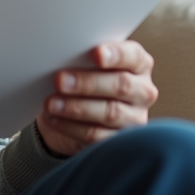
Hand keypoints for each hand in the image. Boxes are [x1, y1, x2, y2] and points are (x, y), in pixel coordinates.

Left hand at [35, 41, 157, 156]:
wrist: (76, 112)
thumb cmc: (83, 77)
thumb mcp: (85, 63)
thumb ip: (83, 57)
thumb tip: (63, 55)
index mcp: (138, 64)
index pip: (134, 56)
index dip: (116, 55)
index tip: (96, 54)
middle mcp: (142, 91)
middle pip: (121, 85)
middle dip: (88, 83)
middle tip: (60, 81)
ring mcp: (134, 118)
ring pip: (110, 113)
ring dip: (76, 108)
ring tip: (52, 103)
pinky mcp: (118, 140)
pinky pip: (97, 135)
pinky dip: (72, 127)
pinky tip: (54, 119)